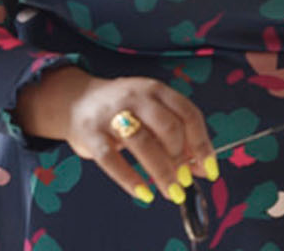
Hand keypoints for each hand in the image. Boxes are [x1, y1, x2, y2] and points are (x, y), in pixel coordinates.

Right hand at [14, 66, 215, 203]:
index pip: (188, 113)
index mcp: (155, 90)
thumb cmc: (122, 111)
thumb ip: (176, 136)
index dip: (202, 143)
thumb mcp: (151, 113)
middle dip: (180, 158)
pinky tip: (144, 193)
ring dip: (162, 172)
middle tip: (184, 181)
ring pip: (142, 143)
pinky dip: (130, 179)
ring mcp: (111, 114)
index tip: (209, 169)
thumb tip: (201, 168)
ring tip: (171, 192)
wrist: (75, 101)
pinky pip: (112, 159)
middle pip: (168, 127)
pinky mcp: (91, 134)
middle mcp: (135, 97)